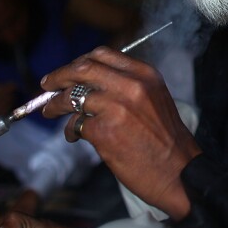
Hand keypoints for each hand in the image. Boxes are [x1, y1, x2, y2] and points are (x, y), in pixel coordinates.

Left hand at [40, 47, 201, 219]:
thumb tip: (87, 84)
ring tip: (50, 111)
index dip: (78, 62)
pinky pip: (77, 124)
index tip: (66, 71)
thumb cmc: (166, 140)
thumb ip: (125, 86)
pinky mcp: (105, 131)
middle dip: (59, 76)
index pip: (102, 55)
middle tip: (46, 85)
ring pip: (73, 96)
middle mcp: (131, 85)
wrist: (180, 173)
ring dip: (56, 105)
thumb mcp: (153, 98)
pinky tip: (75, 136)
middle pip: (82, 69)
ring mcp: (116, 107)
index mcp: (144, 74)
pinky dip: (71, 130)